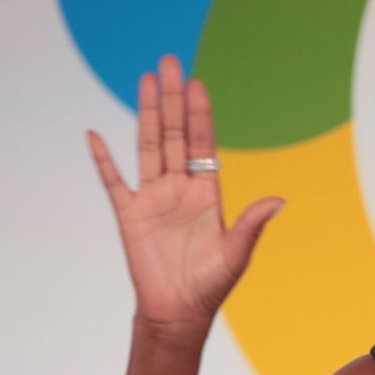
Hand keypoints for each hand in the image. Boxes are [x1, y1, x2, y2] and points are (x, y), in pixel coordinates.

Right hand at [87, 55, 282, 337]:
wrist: (178, 311)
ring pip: (148, 146)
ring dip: (147, 114)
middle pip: (174, 134)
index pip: (202, 143)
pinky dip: (103, 159)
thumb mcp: (236, 253)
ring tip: (146, 81)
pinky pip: (113, 181)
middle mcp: (179, 188)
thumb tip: (279, 200)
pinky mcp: (129, 214)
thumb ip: (252, 224)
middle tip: (168, 63)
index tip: (197, 84)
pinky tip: (95, 135)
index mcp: (207, 193)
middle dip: (172, 99)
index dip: (200, 114)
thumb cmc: (210, 284)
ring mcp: (152, 198)